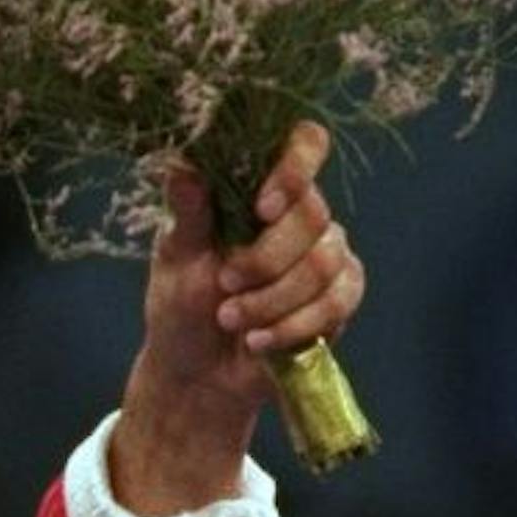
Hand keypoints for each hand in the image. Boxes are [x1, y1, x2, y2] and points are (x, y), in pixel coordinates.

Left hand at [112, 120, 366, 515]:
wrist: (198, 373)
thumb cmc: (182, 307)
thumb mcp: (176, 259)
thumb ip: (188, 213)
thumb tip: (180, 162)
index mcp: (260, 188)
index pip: (305, 143)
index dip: (295, 167)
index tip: (262, 208)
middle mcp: (299, 214)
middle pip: (311, 214)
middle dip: (264, 259)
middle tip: (225, 285)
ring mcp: (326, 253)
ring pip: (323, 262)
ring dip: (271, 300)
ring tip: (231, 319)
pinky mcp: (340, 296)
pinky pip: (336, 302)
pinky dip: (292, 326)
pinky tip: (258, 342)